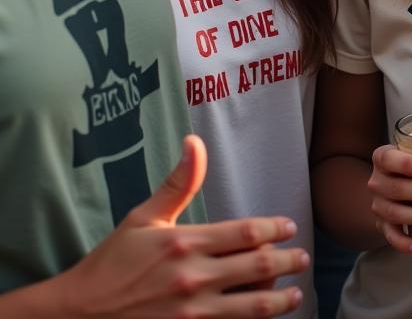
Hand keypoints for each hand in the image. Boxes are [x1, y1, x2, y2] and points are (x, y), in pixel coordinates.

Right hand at [50, 135, 308, 317]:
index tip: (289, 227)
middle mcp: (192, 278)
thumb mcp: (142, 218)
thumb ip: (178, 183)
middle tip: (302, 258)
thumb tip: (195, 141)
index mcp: (185, 243)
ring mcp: (190, 314)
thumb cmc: (110, 264)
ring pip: (251, 306)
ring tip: (295, 295)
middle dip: (286, 262)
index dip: (274, 228)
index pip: (246, 232)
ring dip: (279, 300)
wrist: (76, 316)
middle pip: (257, 267)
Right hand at [367, 144, 411, 256]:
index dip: (407, 163)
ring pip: (396, 212)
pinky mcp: (382, 226)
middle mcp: (378, 180)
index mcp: (386, 157)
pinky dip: (403, 243)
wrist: (390, 185)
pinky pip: (390, 237)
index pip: (389, 158)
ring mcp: (378, 205)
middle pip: (397, 187)